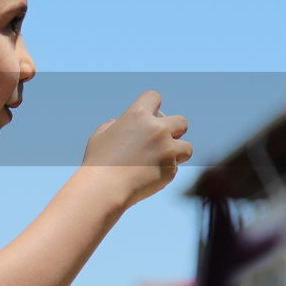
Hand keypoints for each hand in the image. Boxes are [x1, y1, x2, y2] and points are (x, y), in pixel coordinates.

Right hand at [81, 90, 190, 206]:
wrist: (105, 188)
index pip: (154, 97)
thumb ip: (114, 126)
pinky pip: (175, 167)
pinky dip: (166, 171)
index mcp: (137, 115)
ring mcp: (167, 150)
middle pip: (181, 121)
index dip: (153, 105)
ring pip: (187, 147)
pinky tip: (151, 176)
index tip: (151, 115)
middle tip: (164, 140)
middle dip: (175, 130)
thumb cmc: (98, 162)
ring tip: (163, 160)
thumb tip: (118, 123)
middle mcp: (157, 129)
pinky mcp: (171, 169)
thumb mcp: (100, 136)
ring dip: (177, 152)